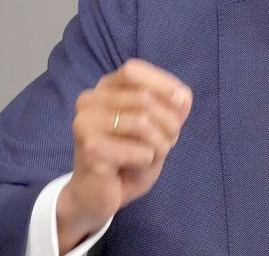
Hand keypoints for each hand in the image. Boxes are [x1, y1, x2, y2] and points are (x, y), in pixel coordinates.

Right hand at [56, 59, 191, 251]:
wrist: (96, 197)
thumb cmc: (127, 157)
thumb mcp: (157, 128)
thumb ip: (171, 108)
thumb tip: (183, 97)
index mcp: (104, 89)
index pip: (133, 70)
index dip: (162, 85)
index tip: (181, 105)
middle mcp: (89, 101)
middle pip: (144, 98)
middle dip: (168, 124)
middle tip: (166, 143)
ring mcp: (85, 124)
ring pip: (143, 123)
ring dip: (159, 145)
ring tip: (149, 157)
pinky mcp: (90, 150)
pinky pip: (140, 151)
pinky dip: (147, 163)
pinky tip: (132, 170)